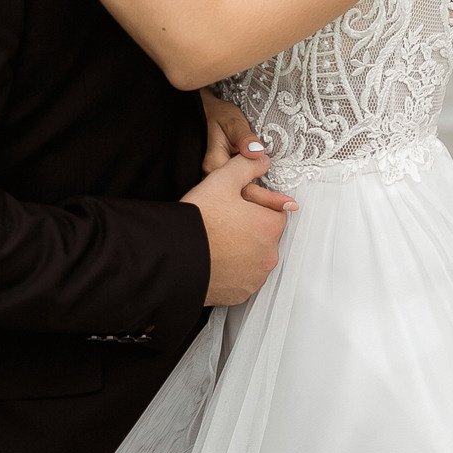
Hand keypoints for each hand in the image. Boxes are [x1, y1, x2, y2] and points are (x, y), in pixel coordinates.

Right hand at [182, 148, 295, 305]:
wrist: (174, 257)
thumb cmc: (198, 220)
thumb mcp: (222, 179)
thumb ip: (247, 165)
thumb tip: (261, 159)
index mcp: (270, 226)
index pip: (277, 211)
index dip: (259, 204)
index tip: (242, 204)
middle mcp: (269, 255)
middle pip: (267, 235)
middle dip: (251, 228)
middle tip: (225, 220)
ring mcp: (255, 277)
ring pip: (256, 257)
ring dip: (244, 250)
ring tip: (219, 240)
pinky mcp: (241, 293)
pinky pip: (243, 278)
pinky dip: (234, 270)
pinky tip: (216, 258)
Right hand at [200, 91, 287, 210]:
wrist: (207, 116)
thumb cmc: (219, 118)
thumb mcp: (233, 122)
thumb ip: (245, 137)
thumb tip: (256, 151)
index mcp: (215, 164)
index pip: (242, 187)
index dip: (265, 197)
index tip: (285, 202)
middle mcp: (213, 178)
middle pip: (241, 200)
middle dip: (266, 207)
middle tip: (290, 207)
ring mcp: (215, 183)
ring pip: (238, 203)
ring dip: (260, 208)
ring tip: (282, 209)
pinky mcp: (220, 184)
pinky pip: (236, 198)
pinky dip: (252, 204)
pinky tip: (265, 207)